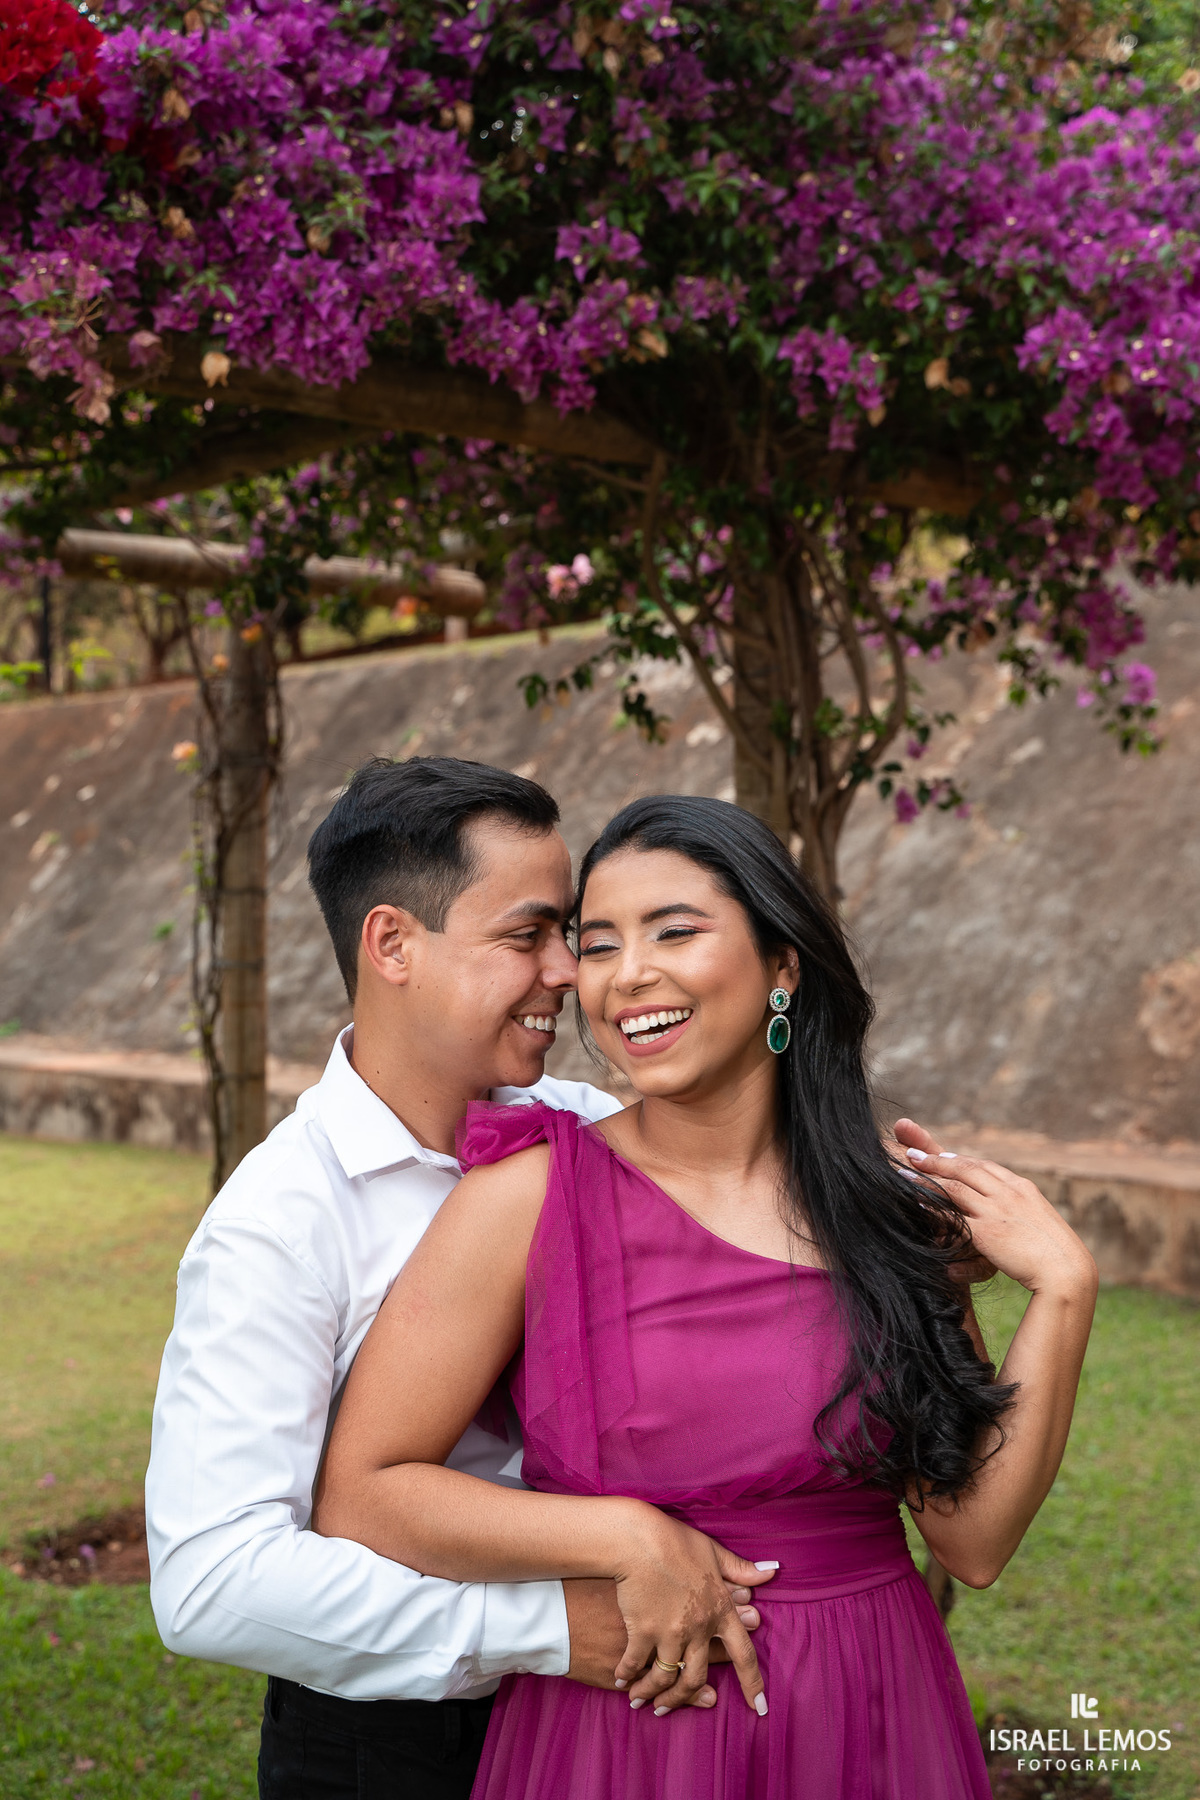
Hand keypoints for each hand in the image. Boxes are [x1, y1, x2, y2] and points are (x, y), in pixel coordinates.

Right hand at [609, 1505, 773, 1715]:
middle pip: (696, 1677)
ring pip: (666, 1677)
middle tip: (669, 1706)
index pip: (743, 1654)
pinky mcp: (642, 1632)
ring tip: (641, 1701)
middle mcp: (698, 1628)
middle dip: (682, 1697)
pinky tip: (622, 1680)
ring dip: (654, 1693)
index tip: (759, 1708)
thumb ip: (741, 1569)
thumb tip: (770, 1573)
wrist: (638, 1539)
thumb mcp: (713, 1552)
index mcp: (719, 1610)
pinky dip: (628, 1675)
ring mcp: (670, 1633)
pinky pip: (635, 1664)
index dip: (752, 1682)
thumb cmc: (675, 1541)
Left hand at [893, 1119, 1096, 1297]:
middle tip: (914, 1153)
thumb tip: (1014, 1219)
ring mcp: (997, 1210)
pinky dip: (932, 1205)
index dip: (961, 1160)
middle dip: (937, 1159)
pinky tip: (916, 1200)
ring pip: (954, 1186)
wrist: (1068, 1271)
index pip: (986, 1166)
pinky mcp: (987, 1231)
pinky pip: (953, 1213)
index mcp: (1023, 1188)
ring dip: (927, 1176)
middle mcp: (1009, 1192)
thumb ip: (1023, 1215)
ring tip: (904, 1171)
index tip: (942, 1155)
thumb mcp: (1041, 1224)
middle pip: (966, 1168)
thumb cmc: (1058, 1255)